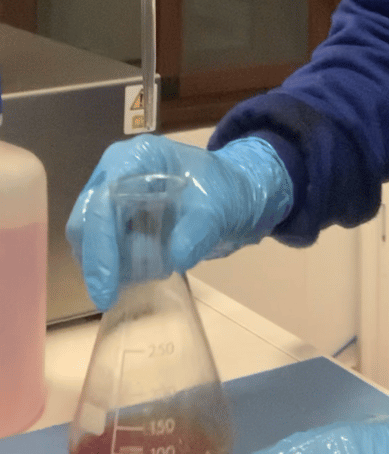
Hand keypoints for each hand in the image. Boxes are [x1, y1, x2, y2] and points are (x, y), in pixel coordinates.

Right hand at [66, 134, 292, 309]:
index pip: (103, 202)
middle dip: (99, 260)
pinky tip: (140, 273)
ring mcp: (113, 192)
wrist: (237, 192)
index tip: (106, 288)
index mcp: (137, 158)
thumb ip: (198, 231)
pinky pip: (104, 243)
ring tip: (145, 275)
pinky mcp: (117, 214)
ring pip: (90, 235)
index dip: (101, 247)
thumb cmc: (226, 190)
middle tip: (112, 296)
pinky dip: (117, 262)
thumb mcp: (218, 208)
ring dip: (109, 262)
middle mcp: (116, 171)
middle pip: (87, 220)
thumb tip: (174, 259)